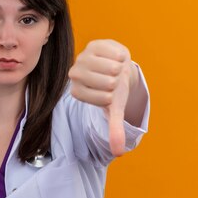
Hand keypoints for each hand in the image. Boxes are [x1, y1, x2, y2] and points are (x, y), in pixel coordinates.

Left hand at [68, 39, 135, 156]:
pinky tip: (116, 59)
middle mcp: (75, 74)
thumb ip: (114, 129)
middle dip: (117, 82)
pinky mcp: (93, 44)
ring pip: (111, 67)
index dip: (110, 96)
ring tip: (115, 69)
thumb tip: (119, 152)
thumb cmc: (114, 89)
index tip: (109, 93)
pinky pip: (115, 53)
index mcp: (77, 91)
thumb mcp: (114, 109)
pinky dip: (122, 57)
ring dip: (120, 70)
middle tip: (113, 79)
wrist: (117, 66)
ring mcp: (83, 58)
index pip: (100, 98)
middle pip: (107, 82)